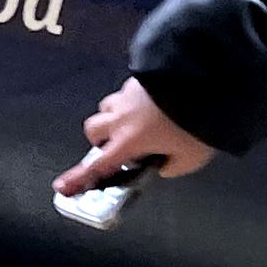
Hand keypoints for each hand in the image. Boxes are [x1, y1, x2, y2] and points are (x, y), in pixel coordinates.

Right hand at [57, 77, 215, 194]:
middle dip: (99, 139)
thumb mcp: (191, 157)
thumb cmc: (197, 123)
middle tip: (116, 145)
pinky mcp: (139, 80)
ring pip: (106, 107)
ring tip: (135, 122)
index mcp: (130, 141)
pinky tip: (152, 105)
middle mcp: (121, 118)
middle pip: (92, 129)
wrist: (204, 81)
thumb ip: (173, 166)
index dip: (79, 177)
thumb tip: (164, 165)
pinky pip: (126, 92)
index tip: (62, 186)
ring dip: (114, 117)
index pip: (98, 165)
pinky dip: (133, 101)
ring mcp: (127, 95)